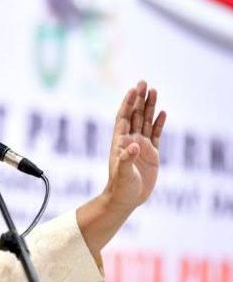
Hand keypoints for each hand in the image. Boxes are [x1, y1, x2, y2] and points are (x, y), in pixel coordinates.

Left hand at [76, 81, 165, 255]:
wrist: (126, 199)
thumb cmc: (120, 187)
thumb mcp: (122, 174)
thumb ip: (126, 159)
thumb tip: (133, 146)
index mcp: (120, 142)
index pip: (123, 117)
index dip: (127, 103)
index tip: (133, 89)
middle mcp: (130, 141)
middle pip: (135, 115)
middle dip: (139, 99)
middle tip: (144, 82)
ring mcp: (141, 146)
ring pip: (145, 121)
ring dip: (149, 107)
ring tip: (154, 90)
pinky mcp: (151, 154)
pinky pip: (155, 134)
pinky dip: (158, 123)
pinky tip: (162, 112)